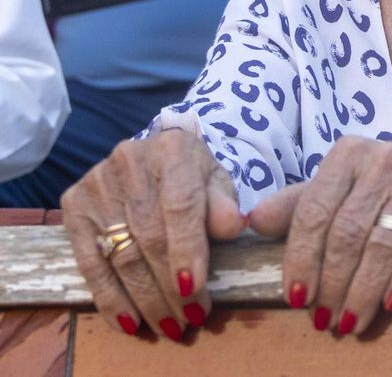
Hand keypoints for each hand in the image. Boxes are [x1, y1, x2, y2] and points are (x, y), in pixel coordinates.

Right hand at [61, 129, 246, 340]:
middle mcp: (129, 162)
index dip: (187, 250)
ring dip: (145, 299)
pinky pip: (89, 263)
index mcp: (172, 150)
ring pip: (121, 254)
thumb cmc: (190, 175)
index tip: (195, 288)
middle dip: (169, 286)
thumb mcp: (215, 181)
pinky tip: (129, 322)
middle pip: (149, 236)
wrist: (151, 157)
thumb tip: (235, 226)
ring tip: (167, 326)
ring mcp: (96, 185)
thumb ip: (224, 204)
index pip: (179, 206)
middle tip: (189, 319)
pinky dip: (110, 298)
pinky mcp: (73, 207)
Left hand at [248, 136, 391, 335]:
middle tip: (325, 320)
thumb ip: (299, 206)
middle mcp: (384, 157)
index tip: (295, 300)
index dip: (301, 260)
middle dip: (332, 284)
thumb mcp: (342, 191)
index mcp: (348, 153)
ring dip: (363, 292)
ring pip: (381, 244)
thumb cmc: (387, 192)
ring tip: (352, 322)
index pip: (314, 211)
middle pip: (346, 233)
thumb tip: (252, 223)